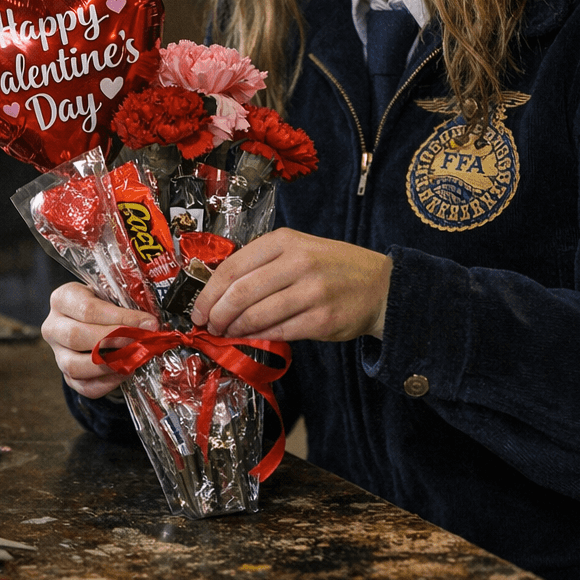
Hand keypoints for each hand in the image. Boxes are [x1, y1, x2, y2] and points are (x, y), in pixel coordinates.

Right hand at [41, 282, 158, 399]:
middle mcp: (53, 326)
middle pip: (76, 337)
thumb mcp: (111, 296)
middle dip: (113, 341)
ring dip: (108, 365)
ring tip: (133, 359)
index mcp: (62, 299)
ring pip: (74, 366)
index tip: (148, 323)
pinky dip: (106, 383)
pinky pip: (83, 386)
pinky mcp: (66, 375)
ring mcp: (57, 354)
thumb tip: (150, 325)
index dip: (120, 318)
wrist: (91, 322)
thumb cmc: (104, 305)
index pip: (87, 309)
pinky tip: (125, 373)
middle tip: (141, 343)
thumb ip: (126, 305)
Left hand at [190, 228, 392, 341]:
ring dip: (235, 329)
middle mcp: (298, 262)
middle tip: (209, 326)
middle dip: (217, 314)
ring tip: (227, 334)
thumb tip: (218, 292)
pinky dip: (259, 337)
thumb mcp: (297, 249)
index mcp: (284, 241)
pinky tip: (251, 338)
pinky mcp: (322, 319)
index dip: (209, 292)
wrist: (381, 286)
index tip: (198, 309)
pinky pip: (278, 331)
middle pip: (241, 292)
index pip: (233, 266)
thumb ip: (261, 264)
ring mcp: (312, 291)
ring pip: (257, 314)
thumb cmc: (331, 267)